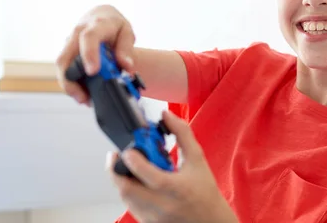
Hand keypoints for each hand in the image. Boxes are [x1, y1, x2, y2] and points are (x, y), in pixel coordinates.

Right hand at [55, 4, 135, 104]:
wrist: (100, 16)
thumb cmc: (114, 25)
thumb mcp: (126, 32)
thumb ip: (126, 49)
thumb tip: (126, 66)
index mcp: (97, 24)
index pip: (89, 37)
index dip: (89, 54)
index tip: (93, 71)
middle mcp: (78, 33)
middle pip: (65, 57)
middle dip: (70, 81)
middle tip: (84, 98)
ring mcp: (69, 43)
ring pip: (62, 67)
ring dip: (70, 86)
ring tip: (86, 99)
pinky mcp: (66, 52)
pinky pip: (64, 70)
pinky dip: (72, 83)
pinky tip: (84, 93)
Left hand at [106, 110, 238, 222]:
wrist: (210, 221)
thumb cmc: (205, 192)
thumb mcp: (197, 159)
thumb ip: (182, 134)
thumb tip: (166, 115)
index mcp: (175, 188)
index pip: (146, 174)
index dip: (133, 159)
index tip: (128, 149)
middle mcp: (161, 205)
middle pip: (126, 189)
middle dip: (116, 170)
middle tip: (117, 156)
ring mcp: (152, 218)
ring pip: (125, 199)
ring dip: (122, 181)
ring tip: (127, 167)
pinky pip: (130, 207)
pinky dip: (129, 193)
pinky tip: (137, 183)